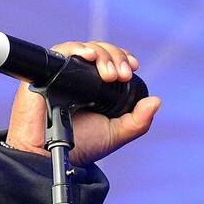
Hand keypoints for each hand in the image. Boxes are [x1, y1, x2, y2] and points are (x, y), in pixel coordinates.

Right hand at [4, 40, 160, 166]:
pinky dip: (76, 49)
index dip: (123, 58)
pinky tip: (88, 55)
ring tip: (109, 73)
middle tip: (121, 75)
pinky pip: (61, 51)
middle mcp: (81, 76)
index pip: (111, 60)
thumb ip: (137, 121)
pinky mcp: (47, 72)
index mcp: (97, 86)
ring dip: (101, 54)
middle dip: (115, 57)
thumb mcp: (116, 133)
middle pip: (100, 50)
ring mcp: (64, 72)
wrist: (52, 155)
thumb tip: (156, 101)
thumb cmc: (80, 146)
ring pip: (84, 48)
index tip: (133, 66)